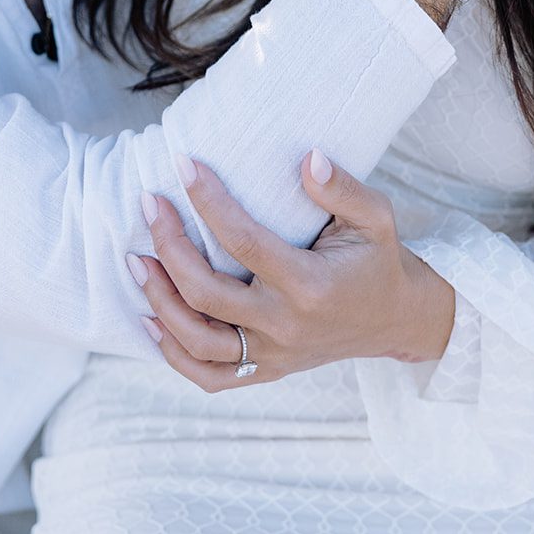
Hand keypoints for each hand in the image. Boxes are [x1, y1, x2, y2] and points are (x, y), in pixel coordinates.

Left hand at [129, 152, 454, 391]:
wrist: (396, 319)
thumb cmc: (379, 260)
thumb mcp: (376, 217)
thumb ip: (342, 189)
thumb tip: (308, 158)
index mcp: (310, 285)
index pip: (244, 241)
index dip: (208, 201)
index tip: (183, 165)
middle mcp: (285, 325)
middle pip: (206, 293)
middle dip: (168, 246)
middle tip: (149, 205)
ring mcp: (273, 355)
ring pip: (197, 340)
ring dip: (159, 300)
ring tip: (137, 259)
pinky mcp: (266, 371)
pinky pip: (209, 376)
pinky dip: (173, 353)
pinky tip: (150, 318)